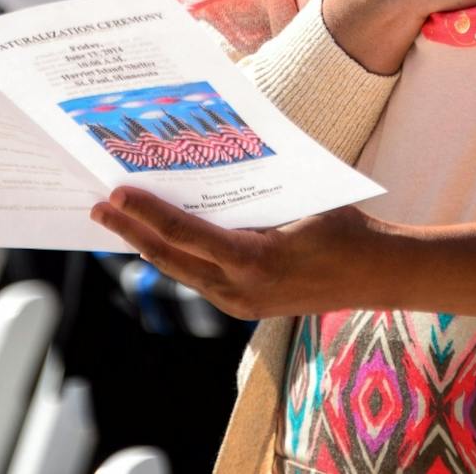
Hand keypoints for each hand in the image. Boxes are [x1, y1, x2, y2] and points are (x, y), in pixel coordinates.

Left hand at [89, 188, 391, 319]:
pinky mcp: (246, 306)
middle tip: (99, 207)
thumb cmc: (344, 227)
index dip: (146, 213)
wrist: (376, 274)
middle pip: (171, 258)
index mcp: (253, 259)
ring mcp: (241, 303)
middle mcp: (240, 289)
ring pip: (181, 272)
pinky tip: (161, 240)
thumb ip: (252, 196)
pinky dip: (177, 257)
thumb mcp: (297, 202)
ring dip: (149, 246)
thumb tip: (206, 169)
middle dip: (131, 232)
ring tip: (121, 222)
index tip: (116, 194)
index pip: (184, 233)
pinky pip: (200, 278)